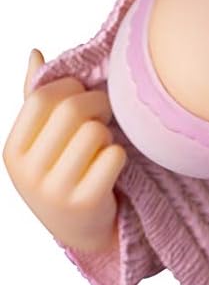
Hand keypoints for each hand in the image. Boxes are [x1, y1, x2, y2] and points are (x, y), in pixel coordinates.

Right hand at [3, 54, 125, 254]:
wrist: (81, 230)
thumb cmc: (61, 172)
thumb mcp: (40, 141)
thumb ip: (36, 98)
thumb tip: (35, 54)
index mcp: (13, 151)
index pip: (41, 98)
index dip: (69, 87)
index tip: (82, 94)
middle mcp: (29, 173)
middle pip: (71, 110)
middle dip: (97, 103)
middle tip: (105, 111)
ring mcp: (55, 192)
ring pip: (95, 132)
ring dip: (107, 133)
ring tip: (103, 143)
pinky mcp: (86, 204)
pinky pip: (113, 157)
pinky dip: (119, 155)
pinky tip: (111, 163)